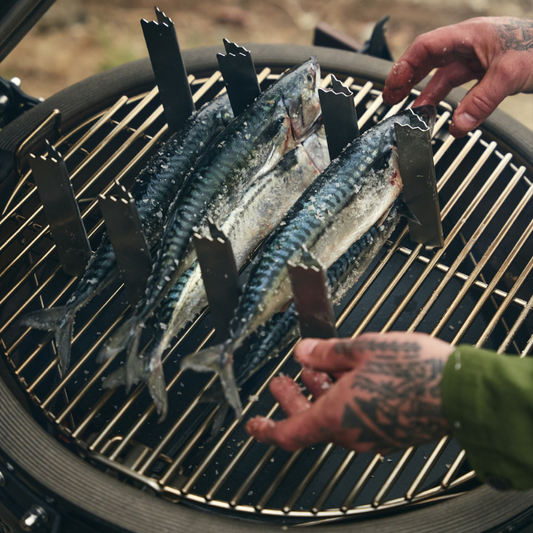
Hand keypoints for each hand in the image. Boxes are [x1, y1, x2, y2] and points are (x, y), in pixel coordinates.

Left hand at [245, 332, 453, 453]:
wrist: (459, 391)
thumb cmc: (414, 370)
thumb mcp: (361, 349)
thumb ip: (325, 352)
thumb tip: (303, 352)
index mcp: (336, 416)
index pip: (289, 433)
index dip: (266, 429)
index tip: (253, 423)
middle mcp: (352, 433)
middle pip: (309, 421)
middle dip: (292, 399)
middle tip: (283, 381)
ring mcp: (373, 436)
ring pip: (333, 419)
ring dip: (319, 396)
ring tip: (314, 371)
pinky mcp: (390, 432)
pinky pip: (355, 420)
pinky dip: (342, 401)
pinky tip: (347, 378)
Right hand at [382, 17, 532, 136]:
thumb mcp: (509, 74)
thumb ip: (481, 101)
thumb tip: (458, 125)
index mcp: (469, 35)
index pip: (425, 48)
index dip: (404, 68)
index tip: (392, 89)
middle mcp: (470, 44)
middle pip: (428, 60)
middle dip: (408, 80)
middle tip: (391, 100)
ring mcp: (479, 57)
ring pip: (444, 76)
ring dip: (429, 96)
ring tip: (416, 115)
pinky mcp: (488, 71)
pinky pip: (461, 87)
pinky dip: (451, 102)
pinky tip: (447, 117)